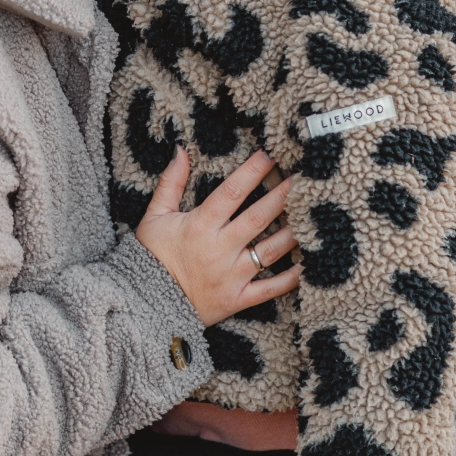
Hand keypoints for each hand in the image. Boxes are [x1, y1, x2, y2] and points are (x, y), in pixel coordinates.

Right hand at [134, 147, 299, 328]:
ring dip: (292, 233)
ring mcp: (231, 275)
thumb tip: (181, 151)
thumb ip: (170, 183)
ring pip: (269, 252)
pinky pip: (269, 290)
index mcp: (199, 225)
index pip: (232, 192)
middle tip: (302, 178)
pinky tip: (306, 264)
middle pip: (258, 218)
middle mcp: (219, 249)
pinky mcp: (237, 299)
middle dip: (282, 196)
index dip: (252, 172)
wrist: (145, 305)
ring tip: (310, 217)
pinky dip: (290, 279)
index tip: (270, 155)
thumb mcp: (155, 216)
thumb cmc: (151, 256)